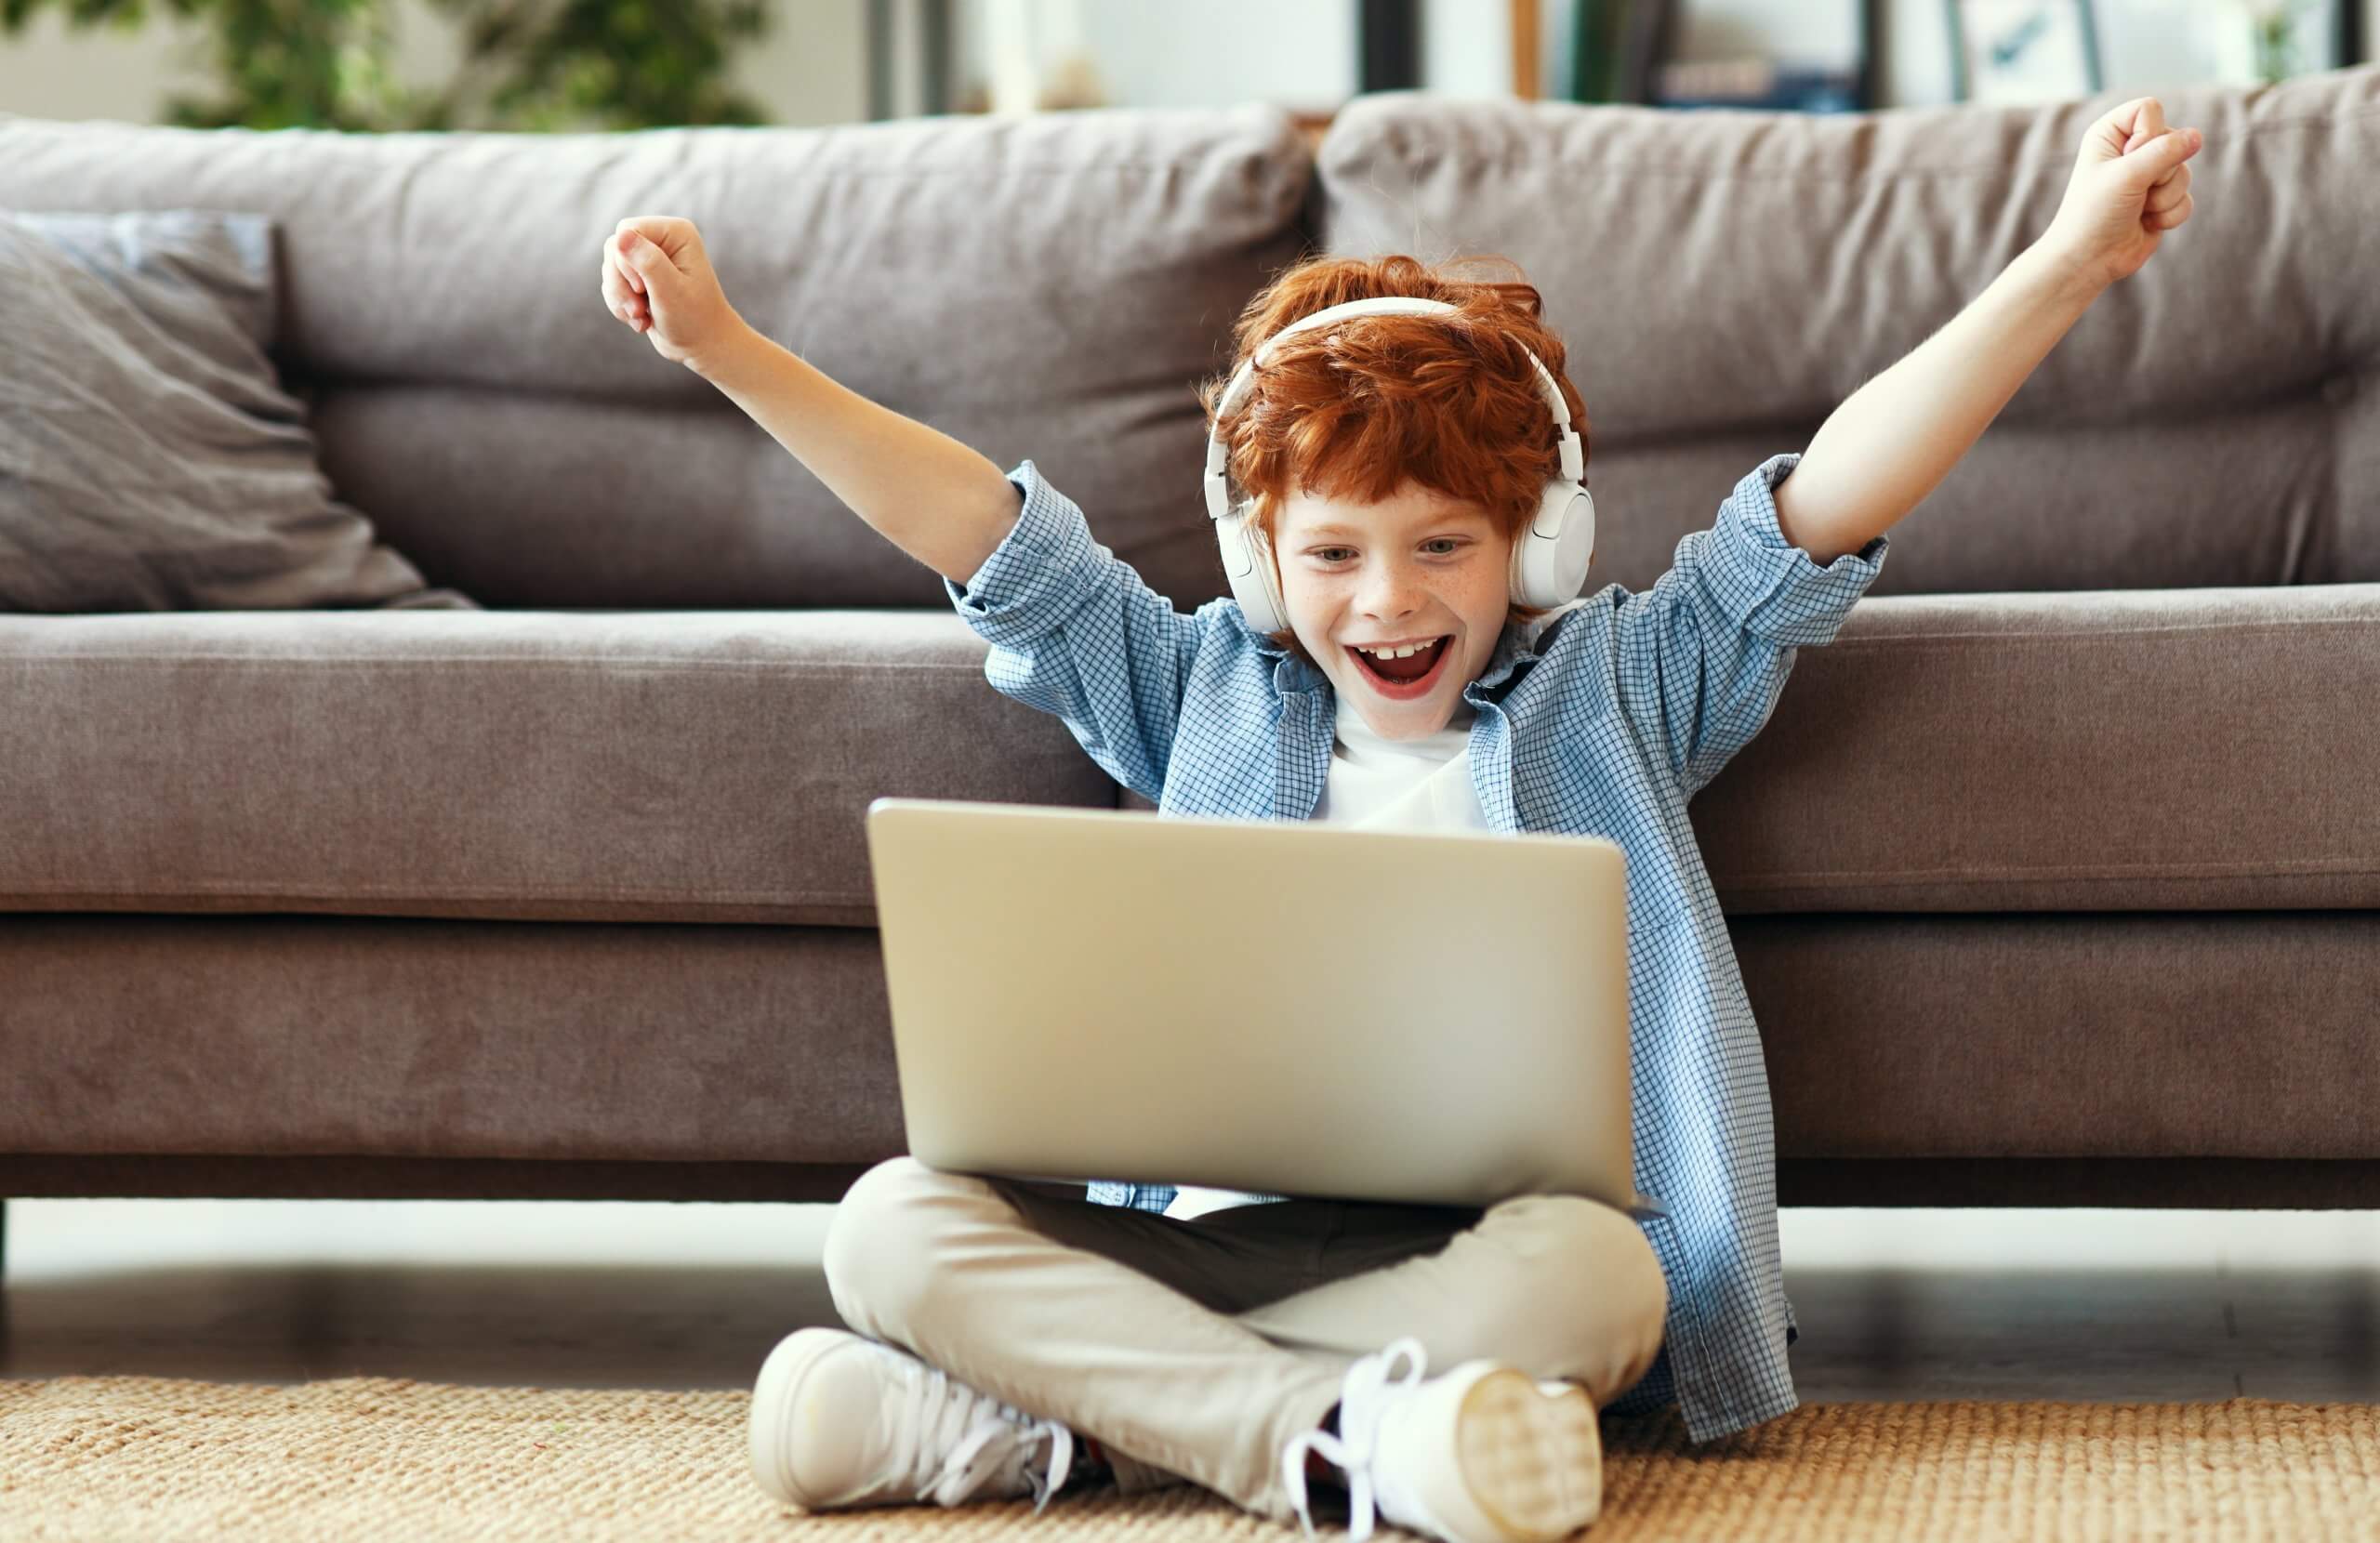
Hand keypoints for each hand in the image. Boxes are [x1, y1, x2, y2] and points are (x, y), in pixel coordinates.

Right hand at [599, 215, 745, 369]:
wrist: (702, 346)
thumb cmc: (694, 319)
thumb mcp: (671, 291)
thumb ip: (647, 261)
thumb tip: (621, 236)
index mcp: (676, 233)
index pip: (627, 229)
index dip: (625, 260)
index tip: (642, 288)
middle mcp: (662, 239)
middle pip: (614, 248)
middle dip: (620, 283)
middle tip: (639, 310)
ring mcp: (649, 257)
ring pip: (610, 267)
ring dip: (620, 297)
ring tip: (641, 319)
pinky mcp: (640, 276)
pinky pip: (612, 283)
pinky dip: (621, 305)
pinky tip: (641, 321)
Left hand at [2039, 96, 2202, 291]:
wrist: (2088, 260)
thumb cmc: (2094, 214)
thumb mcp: (2128, 176)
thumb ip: (2165, 152)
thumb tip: (2197, 136)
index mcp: (2110, 133)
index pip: (2149, 108)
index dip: (2148, 134)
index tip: (2127, 160)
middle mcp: (2130, 149)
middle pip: (2175, 140)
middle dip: (2159, 172)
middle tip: (2130, 191)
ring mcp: (2149, 175)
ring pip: (2184, 172)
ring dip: (2164, 197)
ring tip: (2138, 209)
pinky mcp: (2161, 200)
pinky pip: (2186, 199)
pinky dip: (2169, 215)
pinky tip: (2146, 223)